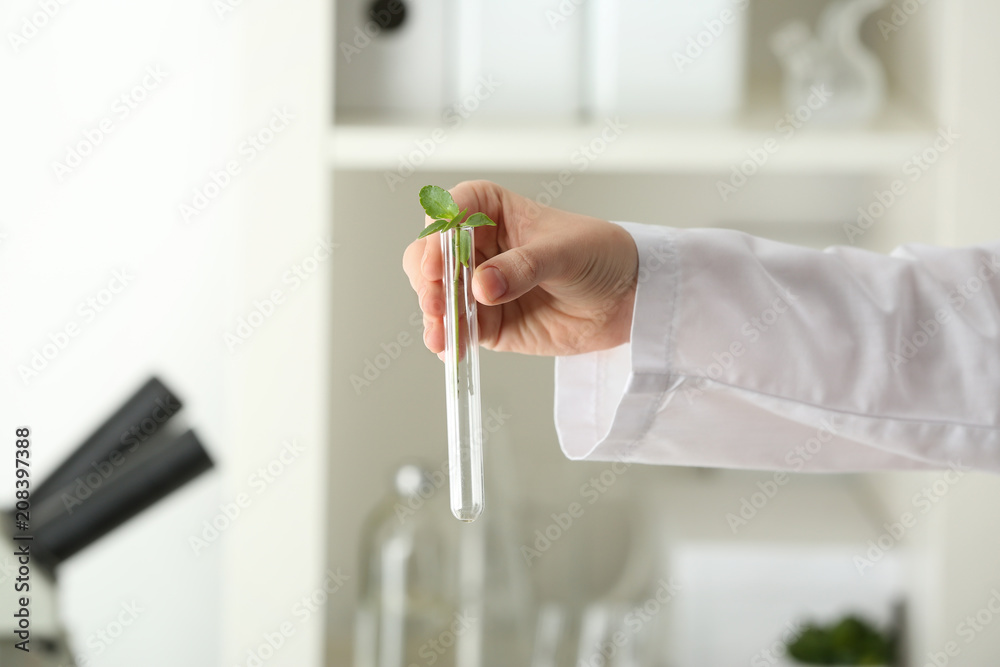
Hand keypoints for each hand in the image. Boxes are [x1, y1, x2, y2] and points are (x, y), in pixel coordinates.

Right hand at [402, 180, 638, 356]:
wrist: (628, 298)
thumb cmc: (600, 255)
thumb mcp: (565, 252)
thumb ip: (524, 267)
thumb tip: (483, 286)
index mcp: (491, 211)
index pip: (449, 212)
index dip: (436, 235)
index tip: (437, 261)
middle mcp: (477, 248)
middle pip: (430, 257)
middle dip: (428, 281)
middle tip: (439, 302)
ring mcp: (479, 287)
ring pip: (438, 296)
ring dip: (435, 315)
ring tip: (443, 334)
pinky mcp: (488, 322)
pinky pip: (459, 330)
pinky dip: (449, 340)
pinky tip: (450, 349)